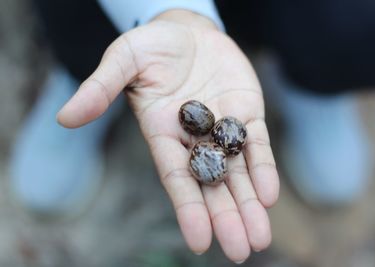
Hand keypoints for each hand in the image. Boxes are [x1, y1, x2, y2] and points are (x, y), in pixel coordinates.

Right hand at [57, 10, 278, 262]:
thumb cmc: (152, 45)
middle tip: (241, 251)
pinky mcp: (246, 113)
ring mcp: (222, 128)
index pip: (176, 178)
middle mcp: (193, 140)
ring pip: (238, 173)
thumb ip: (100, 88)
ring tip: (260, 238)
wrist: (188, 30)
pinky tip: (269, 195)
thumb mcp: (123, 60)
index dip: (188, 209)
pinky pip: (257, 145)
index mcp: (163, 134)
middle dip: (226, 217)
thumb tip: (65, 117)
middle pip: (211, 185)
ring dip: (250, 204)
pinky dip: (263, 168)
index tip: (200, 242)